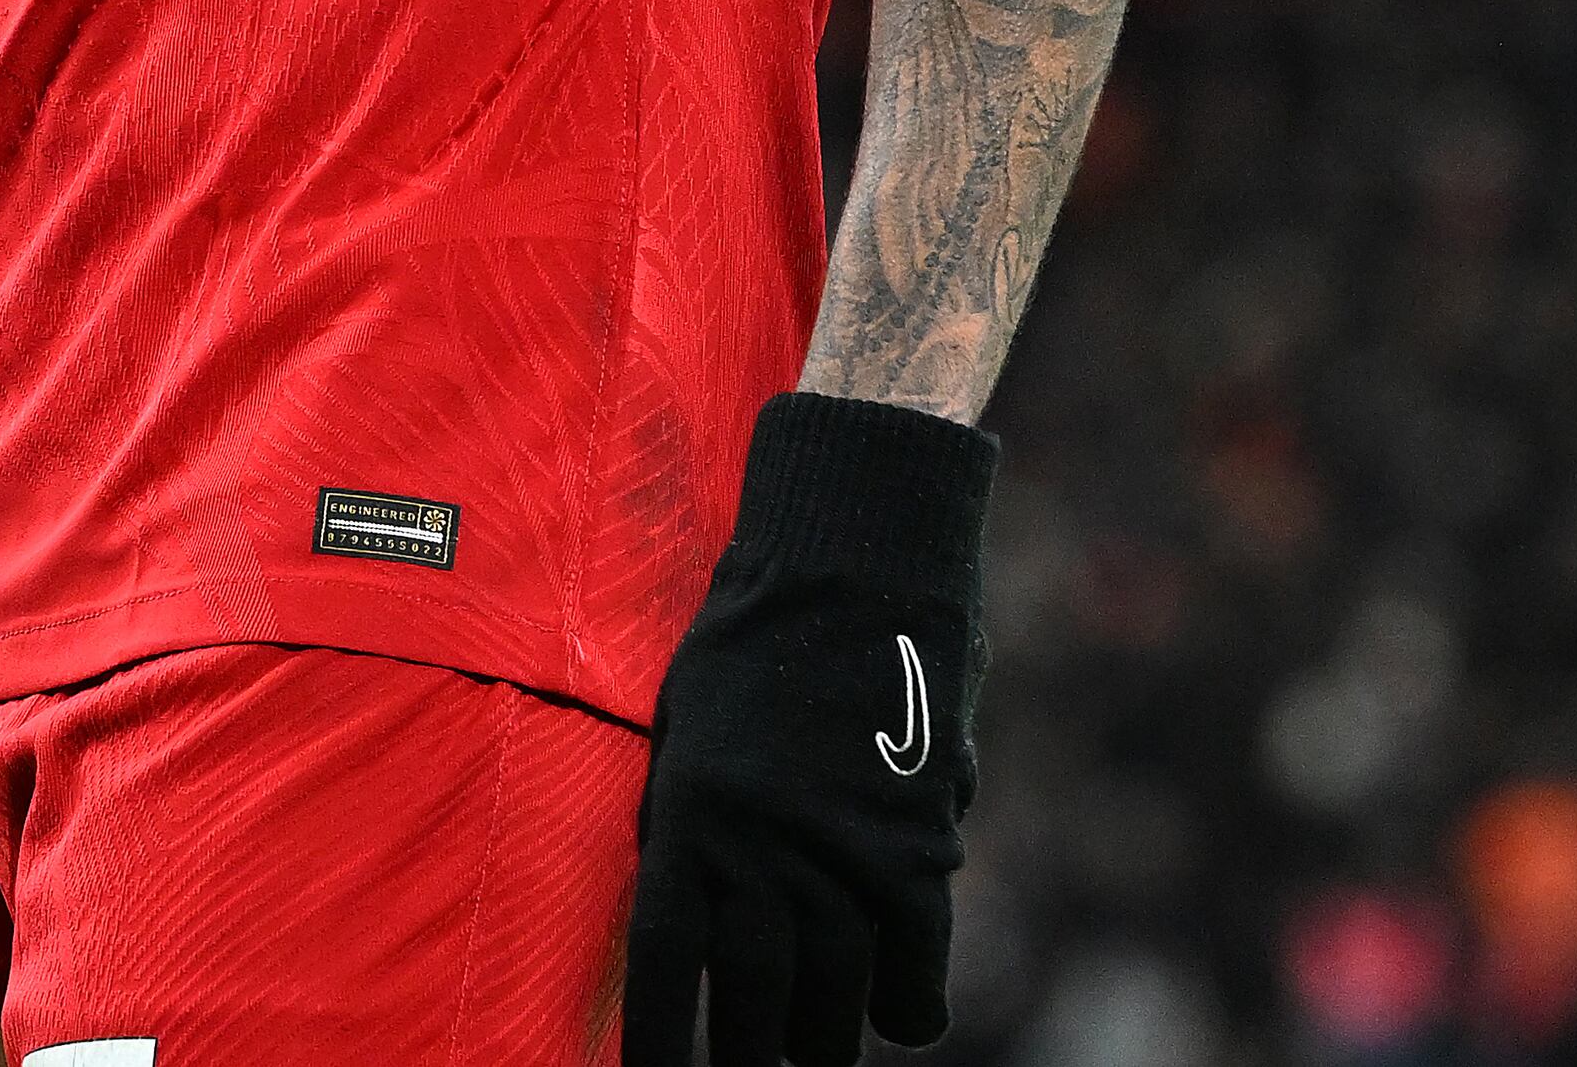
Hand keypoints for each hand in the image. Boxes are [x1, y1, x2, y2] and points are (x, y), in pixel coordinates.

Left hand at [625, 396, 997, 1066]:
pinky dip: (906, 1007)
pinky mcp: (917, 854)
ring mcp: (841, 858)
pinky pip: (914, 973)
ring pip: (830, 1003)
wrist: (858, 560)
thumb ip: (687, 821)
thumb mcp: (688, 724)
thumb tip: (692, 917)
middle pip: (749, 1003)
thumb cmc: (759, 629)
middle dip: (747, 1057)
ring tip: (814, 1053)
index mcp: (689, 816)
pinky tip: (897, 1016)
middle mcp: (759, 852)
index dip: (659, 1043)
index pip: (664, 965)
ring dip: (821, 1040)